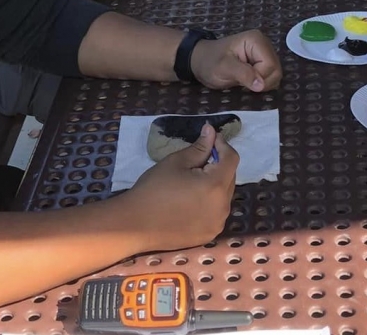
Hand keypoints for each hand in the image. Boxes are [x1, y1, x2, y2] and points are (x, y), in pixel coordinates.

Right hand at [123, 124, 238, 250]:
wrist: (135, 224)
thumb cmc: (154, 188)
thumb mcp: (177, 162)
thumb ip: (200, 147)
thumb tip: (212, 131)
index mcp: (215, 186)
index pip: (231, 159)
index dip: (223, 145)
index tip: (210, 139)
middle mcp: (222, 207)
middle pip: (230, 177)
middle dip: (219, 164)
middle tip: (200, 158)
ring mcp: (217, 223)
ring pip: (224, 195)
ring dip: (216, 183)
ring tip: (194, 179)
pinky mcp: (209, 234)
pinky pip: (217, 211)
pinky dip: (211, 201)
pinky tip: (193, 199)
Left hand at [191, 31, 282, 92]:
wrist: (202, 62)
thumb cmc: (210, 62)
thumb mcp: (223, 67)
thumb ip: (243, 74)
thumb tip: (261, 85)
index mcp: (256, 41)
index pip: (270, 65)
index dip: (260, 78)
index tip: (243, 82)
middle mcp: (264, 45)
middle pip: (276, 70)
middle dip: (262, 82)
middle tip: (243, 84)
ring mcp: (264, 54)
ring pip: (275, 75)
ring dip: (262, 84)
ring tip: (244, 83)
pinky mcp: (263, 63)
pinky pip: (270, 77)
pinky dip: (262, 84)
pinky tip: (248, 83)